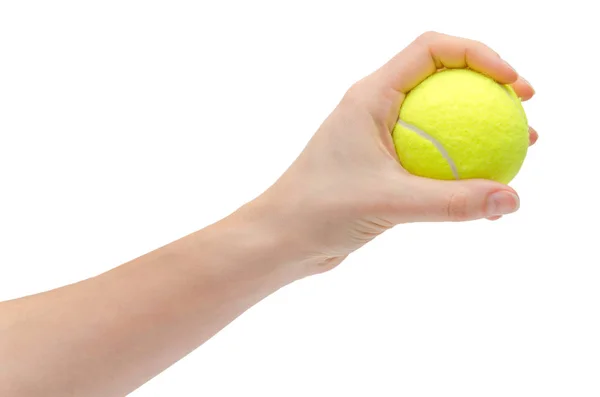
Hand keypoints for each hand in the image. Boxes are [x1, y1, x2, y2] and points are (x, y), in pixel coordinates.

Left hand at [251, 31, 537, 274]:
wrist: (283, 239)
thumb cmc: (320, 210)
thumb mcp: (390, 202)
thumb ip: (452, 202)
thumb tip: (512, 199)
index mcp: (371, 95)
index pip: (431, 50)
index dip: (479, 54)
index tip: (512, 84)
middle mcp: (376, 108)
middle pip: (442, 78)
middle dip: (487, 88)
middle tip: (522, 112)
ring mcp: (380, 138)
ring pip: (440, 120)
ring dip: (478, 129)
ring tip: (517, 150)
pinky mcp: (383, 168)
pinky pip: (431, 156)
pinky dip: (459, 164)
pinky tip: (482, 190)